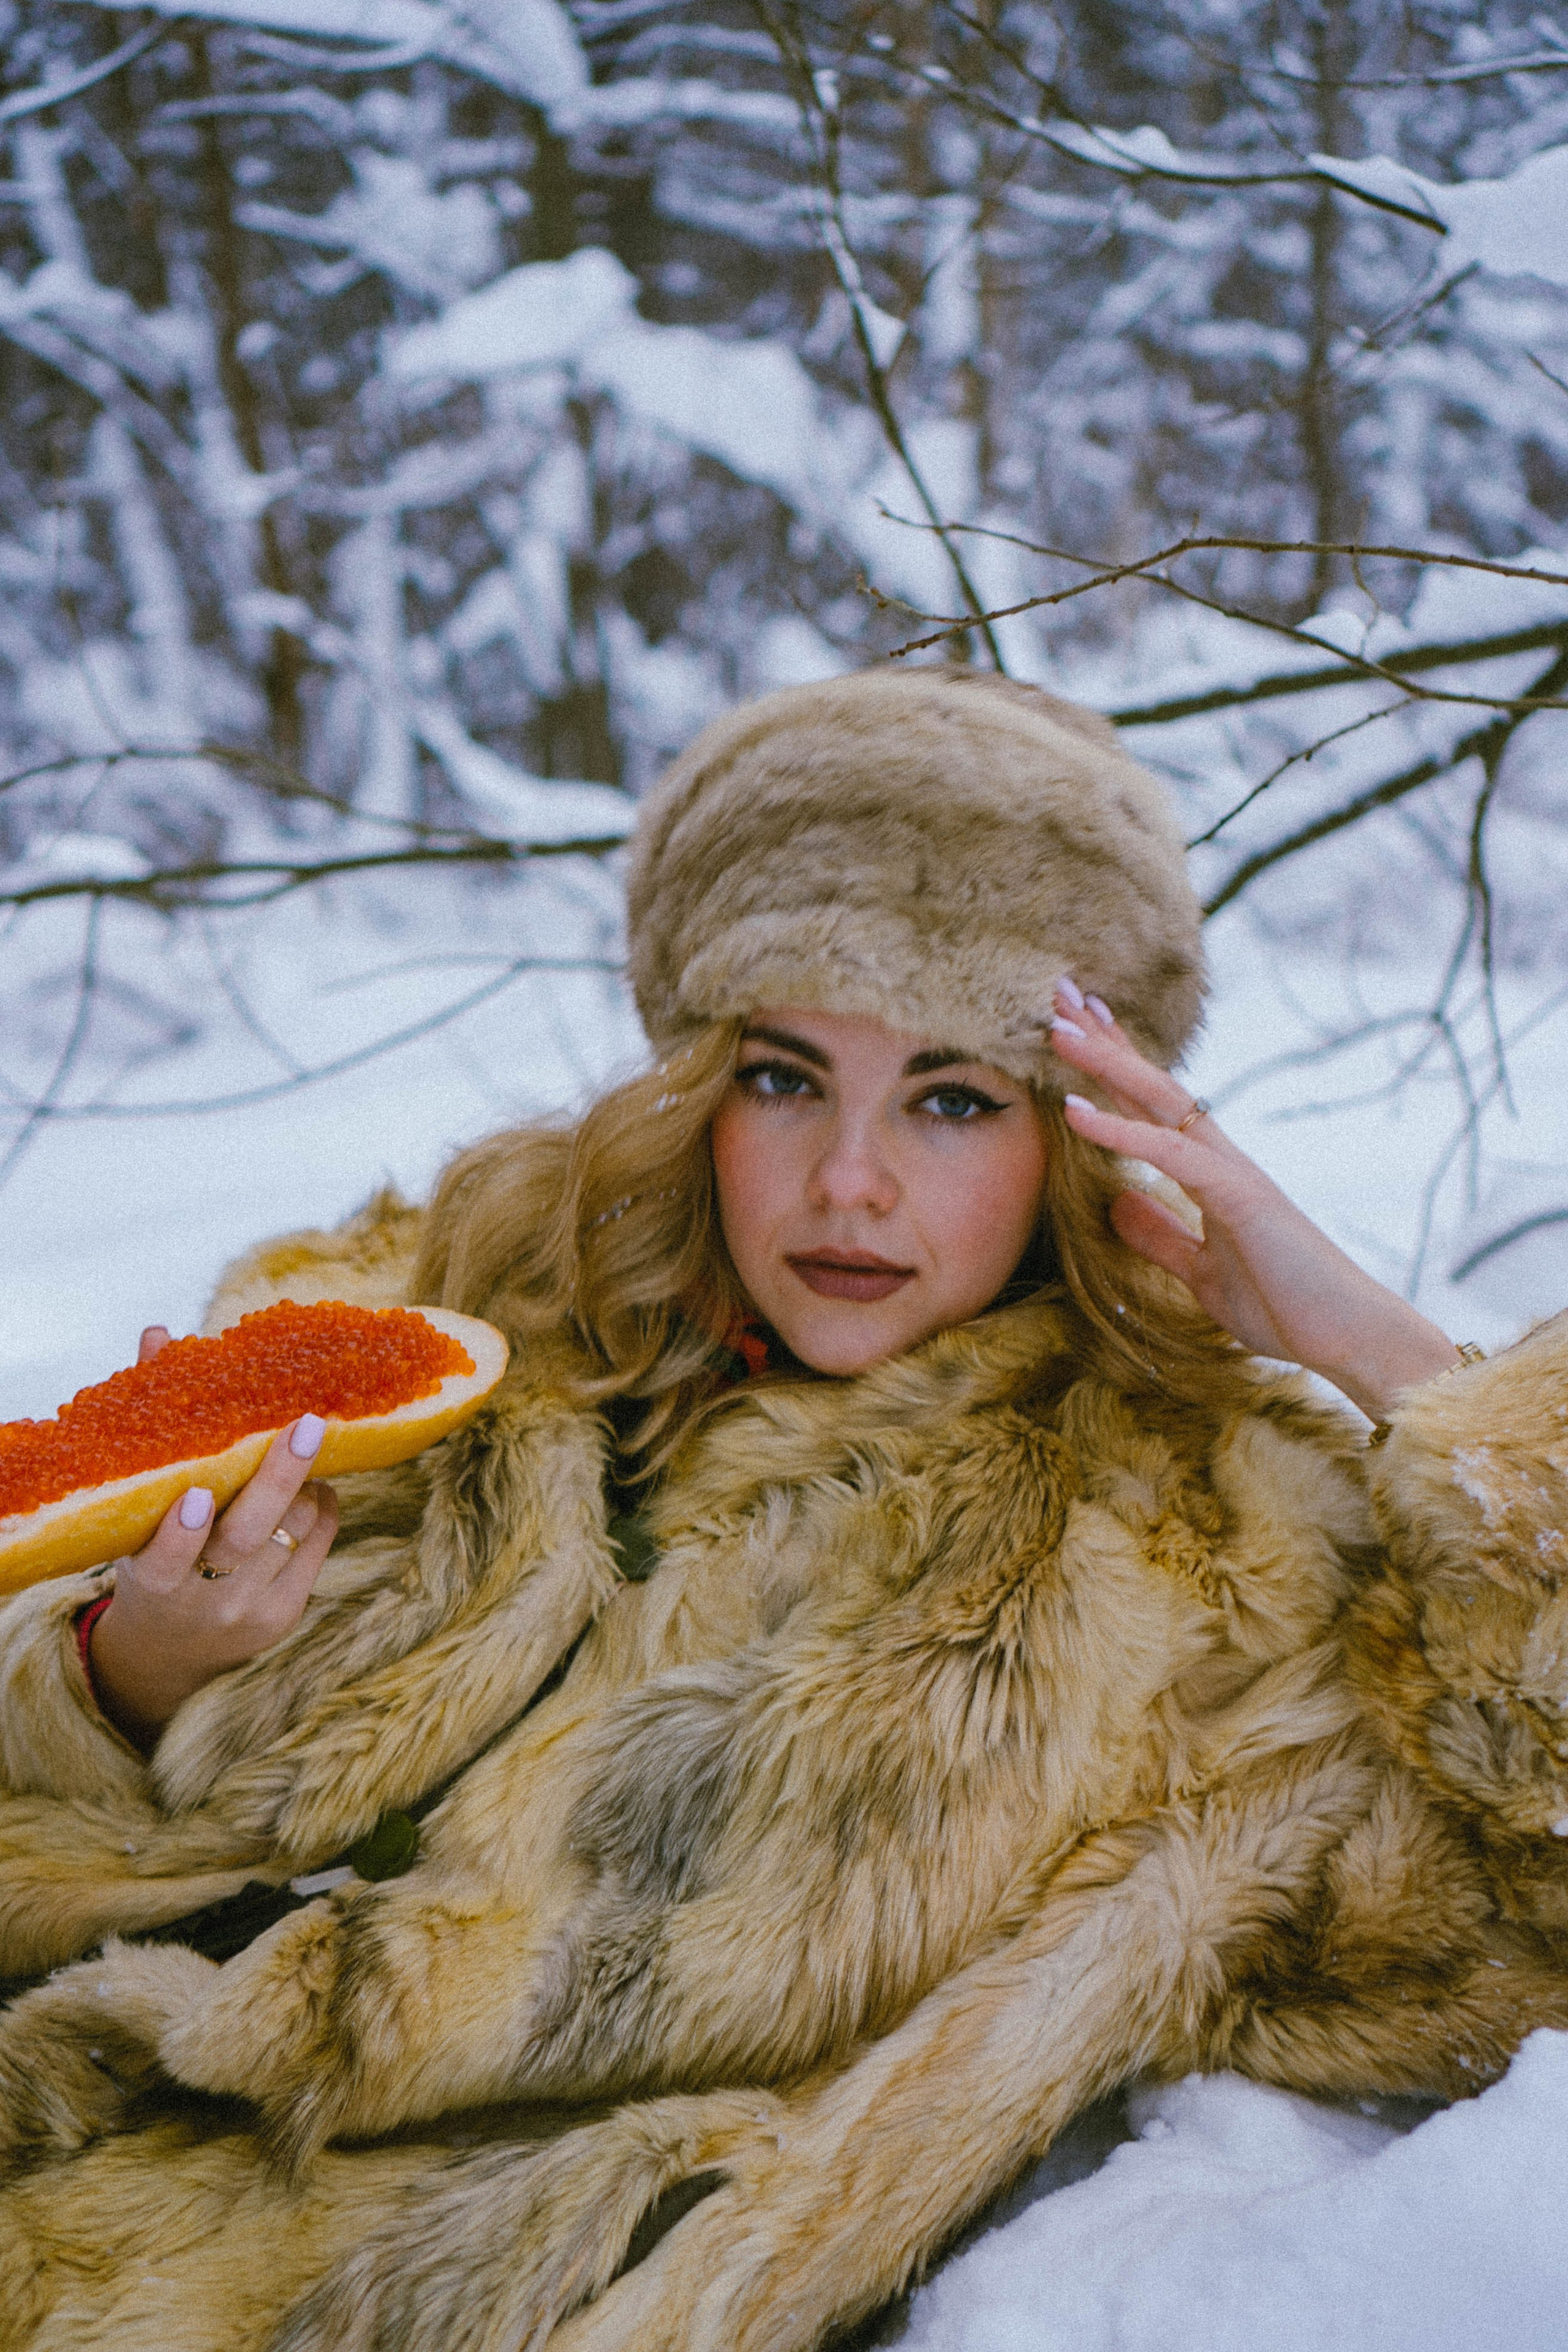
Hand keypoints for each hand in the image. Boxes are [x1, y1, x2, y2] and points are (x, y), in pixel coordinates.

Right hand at [87, 1324, 339, 1747]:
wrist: (170, 1651)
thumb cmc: (151, 1554)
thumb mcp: (136, 1510)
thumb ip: (151, 1425)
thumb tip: (159, 1335)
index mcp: (151, 1582)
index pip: (164, 1561)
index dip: (181, 1532)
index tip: (197, 1494)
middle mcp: (200, 1602)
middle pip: (245, 1540)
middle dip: (278, 1480)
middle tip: (306, 1424)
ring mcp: (249, 1612)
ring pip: (291, 1534)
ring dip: (304, 1485)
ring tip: (304, 1446)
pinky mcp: (287, 1615)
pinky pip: (318, 1547)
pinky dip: (321, 1507)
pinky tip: (314, 1484)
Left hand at [1049, 983, 1461, 1421]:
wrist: (1348, 1338)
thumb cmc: (1285, 1306)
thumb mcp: (1200, 1273)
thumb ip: (1160, 1236)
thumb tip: (1116, 1202)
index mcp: (1211, 1174)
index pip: (1152, 1107)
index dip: (1113, 1067)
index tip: (1075, 1027)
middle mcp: (1220, 1159)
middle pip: (1151, 1085)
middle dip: (1104, 1040)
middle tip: (1059, 992)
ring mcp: (1231, 1171)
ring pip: (1159, 1101)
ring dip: (1106, 1063)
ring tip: (1057, 1027)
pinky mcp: (1239, 1195)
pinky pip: (1169, 1154)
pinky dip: (1120, 1132)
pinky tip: (1076, 1111)